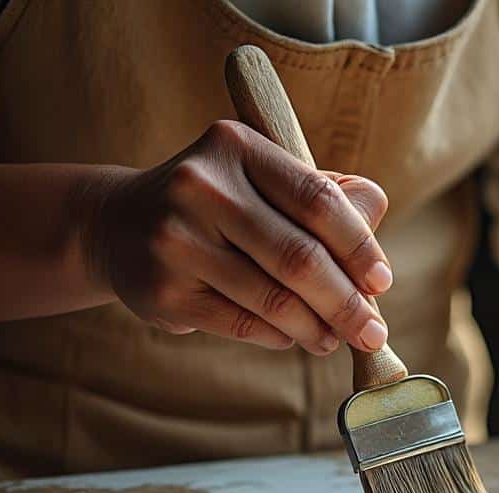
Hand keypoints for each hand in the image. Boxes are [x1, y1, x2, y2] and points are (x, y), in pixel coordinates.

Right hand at [83, 120, 390, 353]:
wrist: (117, 225)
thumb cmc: (218, 205)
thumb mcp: (265, 180)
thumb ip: (325, 196)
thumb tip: (374, 232)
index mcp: (236, 146)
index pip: (317, 200)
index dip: (359, 247)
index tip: (382, 282)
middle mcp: (200, 187)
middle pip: (298, 258)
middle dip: (346, 303)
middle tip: (372, 332)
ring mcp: (175, 240)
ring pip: (272, 299)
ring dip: (316, 328)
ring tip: (336, 339)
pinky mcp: (162, 291)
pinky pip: (242, 324)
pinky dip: (279, 336)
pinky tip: (295, 338)